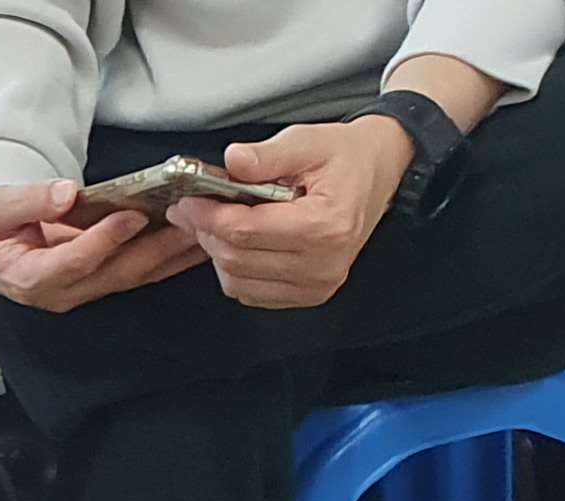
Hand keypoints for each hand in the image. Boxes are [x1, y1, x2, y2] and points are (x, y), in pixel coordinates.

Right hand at [0, 180, 209, 311]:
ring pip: (137, 275)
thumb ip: (25, 203)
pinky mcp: (101, 282)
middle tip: (193, 223)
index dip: (104, 239)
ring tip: (210, 228)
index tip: (132, 214)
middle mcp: (63, 292)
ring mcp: (85, 291)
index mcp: (31, 278)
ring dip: (175, 254)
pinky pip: (141, 272)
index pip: (74, 261)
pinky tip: (199, 238)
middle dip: (160, 249)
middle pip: (119, 272)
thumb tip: (64, 193)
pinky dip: (171, 255)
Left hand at [171, 118, 405, 309]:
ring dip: (219, 252)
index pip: (246, 230)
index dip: (207, 216)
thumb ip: (267, 155)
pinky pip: (251, 292)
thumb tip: (232, 160)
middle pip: (237, 258)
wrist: (378, 172)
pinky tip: (240, 242)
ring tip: (220, 222)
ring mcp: (318, 285)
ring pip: (238, 280)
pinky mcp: (309, 295)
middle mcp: (325, 263)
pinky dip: (235, 270)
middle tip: (194, 209)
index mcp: (327, 225)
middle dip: (208, 232)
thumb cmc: (345, 156)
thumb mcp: (308, 141)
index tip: (186, 202)